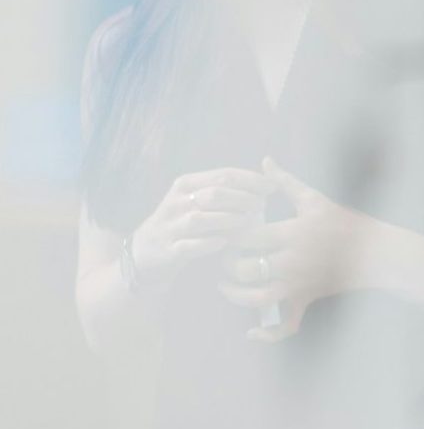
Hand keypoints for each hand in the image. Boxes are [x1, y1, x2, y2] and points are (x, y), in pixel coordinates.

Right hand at [129, 168, 271, 289]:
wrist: (146, 253)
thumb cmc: (184, 224)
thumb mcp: (198, 200)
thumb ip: (225, 189)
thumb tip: (268, 180)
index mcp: (186, 184)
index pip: (223, 175)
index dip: (251, 179)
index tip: (273, 187)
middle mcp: (176, 202)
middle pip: (214, 194)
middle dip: (243, 198)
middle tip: (262, 206)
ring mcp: (169, 227)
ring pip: (201, 219)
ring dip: (229, 220)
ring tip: (249, 222)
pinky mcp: (167, 251)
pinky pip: (189, 246)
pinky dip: (208, 243)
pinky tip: (225, 242)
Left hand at [219, 158, 372, 341]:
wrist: (374, 251)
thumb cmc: (343, 221)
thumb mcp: (314, 199)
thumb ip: (285, 182)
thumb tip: (264, 161)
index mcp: (292, 233)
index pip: (246, 236)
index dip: (227, 235)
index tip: (222, 230)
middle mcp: (292, 261)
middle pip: (244, 269)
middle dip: (226, 266)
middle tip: (220, 257)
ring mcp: (299, 284)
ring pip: (256, 299)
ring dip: (235, 296)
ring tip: (226, 286)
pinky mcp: (306, 299)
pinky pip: (286, 325)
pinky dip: (267, 334)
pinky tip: (250, 331)